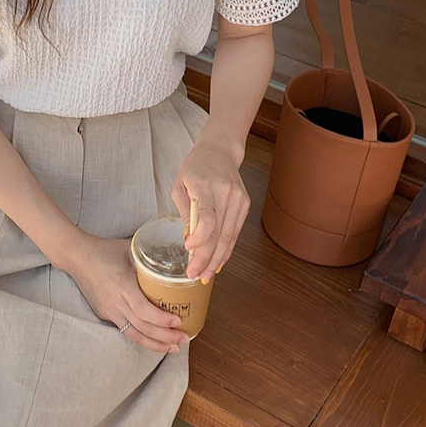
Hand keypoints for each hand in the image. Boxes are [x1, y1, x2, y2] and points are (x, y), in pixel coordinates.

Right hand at [63, 233, 190, 353]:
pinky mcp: (105, 314)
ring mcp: (108, 310)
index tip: (178, 321)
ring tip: (173, 347)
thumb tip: (175, 258)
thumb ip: (151, 256)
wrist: (76, 256)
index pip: (143, 310)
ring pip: (134, 334)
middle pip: (142, 327)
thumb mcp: (130, 249)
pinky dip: (142, 338)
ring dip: (155, 344)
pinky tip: (155, 341)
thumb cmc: (104, 249)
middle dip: (165, 337)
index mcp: (121, 284)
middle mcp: (114, 301)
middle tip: (184, 338)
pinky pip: (126, 330)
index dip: (162, 319)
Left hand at [171, 138, 250, 280]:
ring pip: (229, 236)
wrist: (219, 152)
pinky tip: (217, 262)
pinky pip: (235, 232)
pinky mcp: (245, 205)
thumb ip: (185, 212)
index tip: (189, 249)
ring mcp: (238, 200)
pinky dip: (226, 249)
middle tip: (194, 275)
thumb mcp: (180, 186)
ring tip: (205, 275)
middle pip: (218, 232)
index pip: (207, 215)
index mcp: (205, 185)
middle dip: (206, 258)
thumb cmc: (195, 168)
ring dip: (217, 259)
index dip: (200, 236)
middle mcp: (225, 193)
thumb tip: (188, 240)